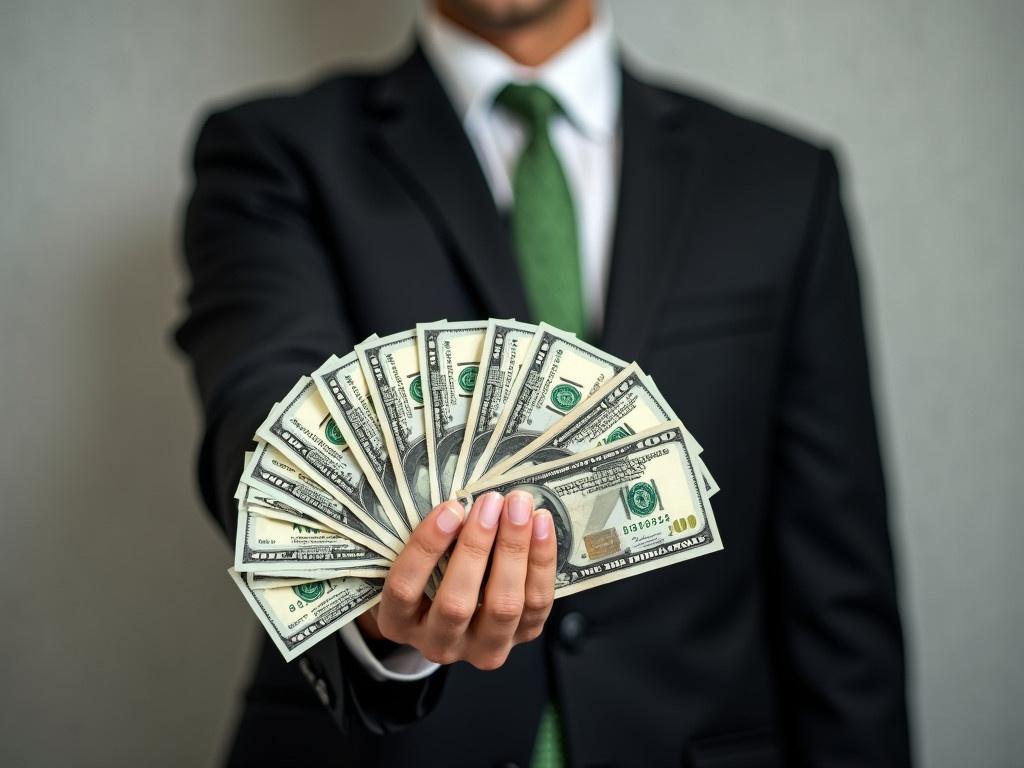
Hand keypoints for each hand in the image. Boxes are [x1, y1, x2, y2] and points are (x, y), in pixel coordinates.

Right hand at [356, 491, 555, 669]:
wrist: (464, 603)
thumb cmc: (432, 568)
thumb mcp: (417, 557)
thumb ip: (432, 537)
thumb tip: (463, 500)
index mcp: (398, 622)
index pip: (404, 590)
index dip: (426, 548)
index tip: (449, 508)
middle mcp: (438, 644)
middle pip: (456, 604)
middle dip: (476, 547)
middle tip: (490, 502)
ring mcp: (483, 648)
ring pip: (502, 607)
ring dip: (513, 551)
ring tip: (519, 508)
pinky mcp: (522, 637)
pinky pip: (537, 603)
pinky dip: (542, 561)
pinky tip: (542, 524)